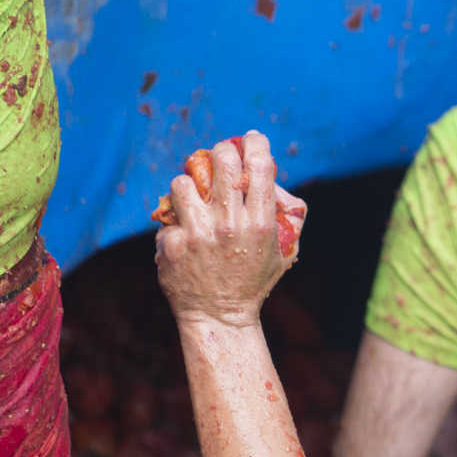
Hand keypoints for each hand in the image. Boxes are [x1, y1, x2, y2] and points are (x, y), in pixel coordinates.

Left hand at [156, 131, 307, 327]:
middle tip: (220, 158)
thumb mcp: (285, 250)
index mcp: (260, 223)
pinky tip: (184, 232)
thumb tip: (271, 175)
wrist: (220, 317)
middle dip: (222, 152)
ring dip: (190, 184)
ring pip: (184, 180)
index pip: (260, 165)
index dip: (256, 143)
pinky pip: (168, 213)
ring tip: (195, 197)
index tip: (252, 139)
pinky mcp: (172, 243)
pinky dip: (176, 219)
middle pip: (222, 160)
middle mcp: (229, 224)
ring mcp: (198, 233)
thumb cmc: (254, 279)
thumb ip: (287, 213)